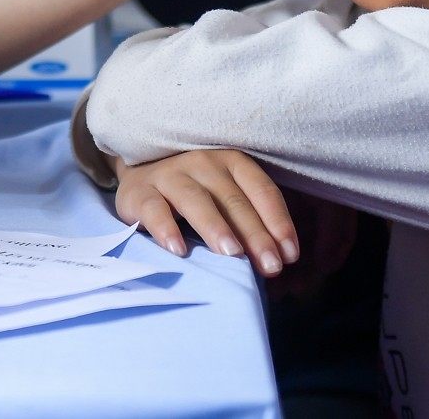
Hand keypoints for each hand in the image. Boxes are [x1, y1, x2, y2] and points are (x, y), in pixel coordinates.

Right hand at [113, 149, 297, 278]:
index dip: (278, 222)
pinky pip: (154, 209)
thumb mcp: (224, 197)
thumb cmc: (194, 191)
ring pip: (196, 201)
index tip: (289, 255)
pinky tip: (178, 250)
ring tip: (232, 255)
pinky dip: (166, 229)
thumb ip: (248, 221)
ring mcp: (170, 174)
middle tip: (270, 266)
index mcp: (231, 162)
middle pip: (233, 200)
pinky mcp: (139, 191)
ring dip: (216, 228)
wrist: (139, 174)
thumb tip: (279, 258)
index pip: (261, 190)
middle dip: (255, 235)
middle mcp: (203, 163)